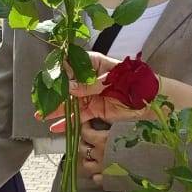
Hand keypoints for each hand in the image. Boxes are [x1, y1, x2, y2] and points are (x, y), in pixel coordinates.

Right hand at [38, 52, 152, 128]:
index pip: (71, 64)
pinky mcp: (94, 110)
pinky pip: (78, 116)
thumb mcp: (112, 80)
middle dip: (53, 94)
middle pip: (67, 86)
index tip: (47, 78)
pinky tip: (55, 128)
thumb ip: (90, 85)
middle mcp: (88, 79)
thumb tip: (69, 88)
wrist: (152, 100)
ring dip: (56, 110)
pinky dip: (67, 122)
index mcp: (93, 64)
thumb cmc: (135, 82)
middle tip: (40, 101)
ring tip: (40, 116)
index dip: (58, 71)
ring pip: (70, 103)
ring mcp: (90, 95)